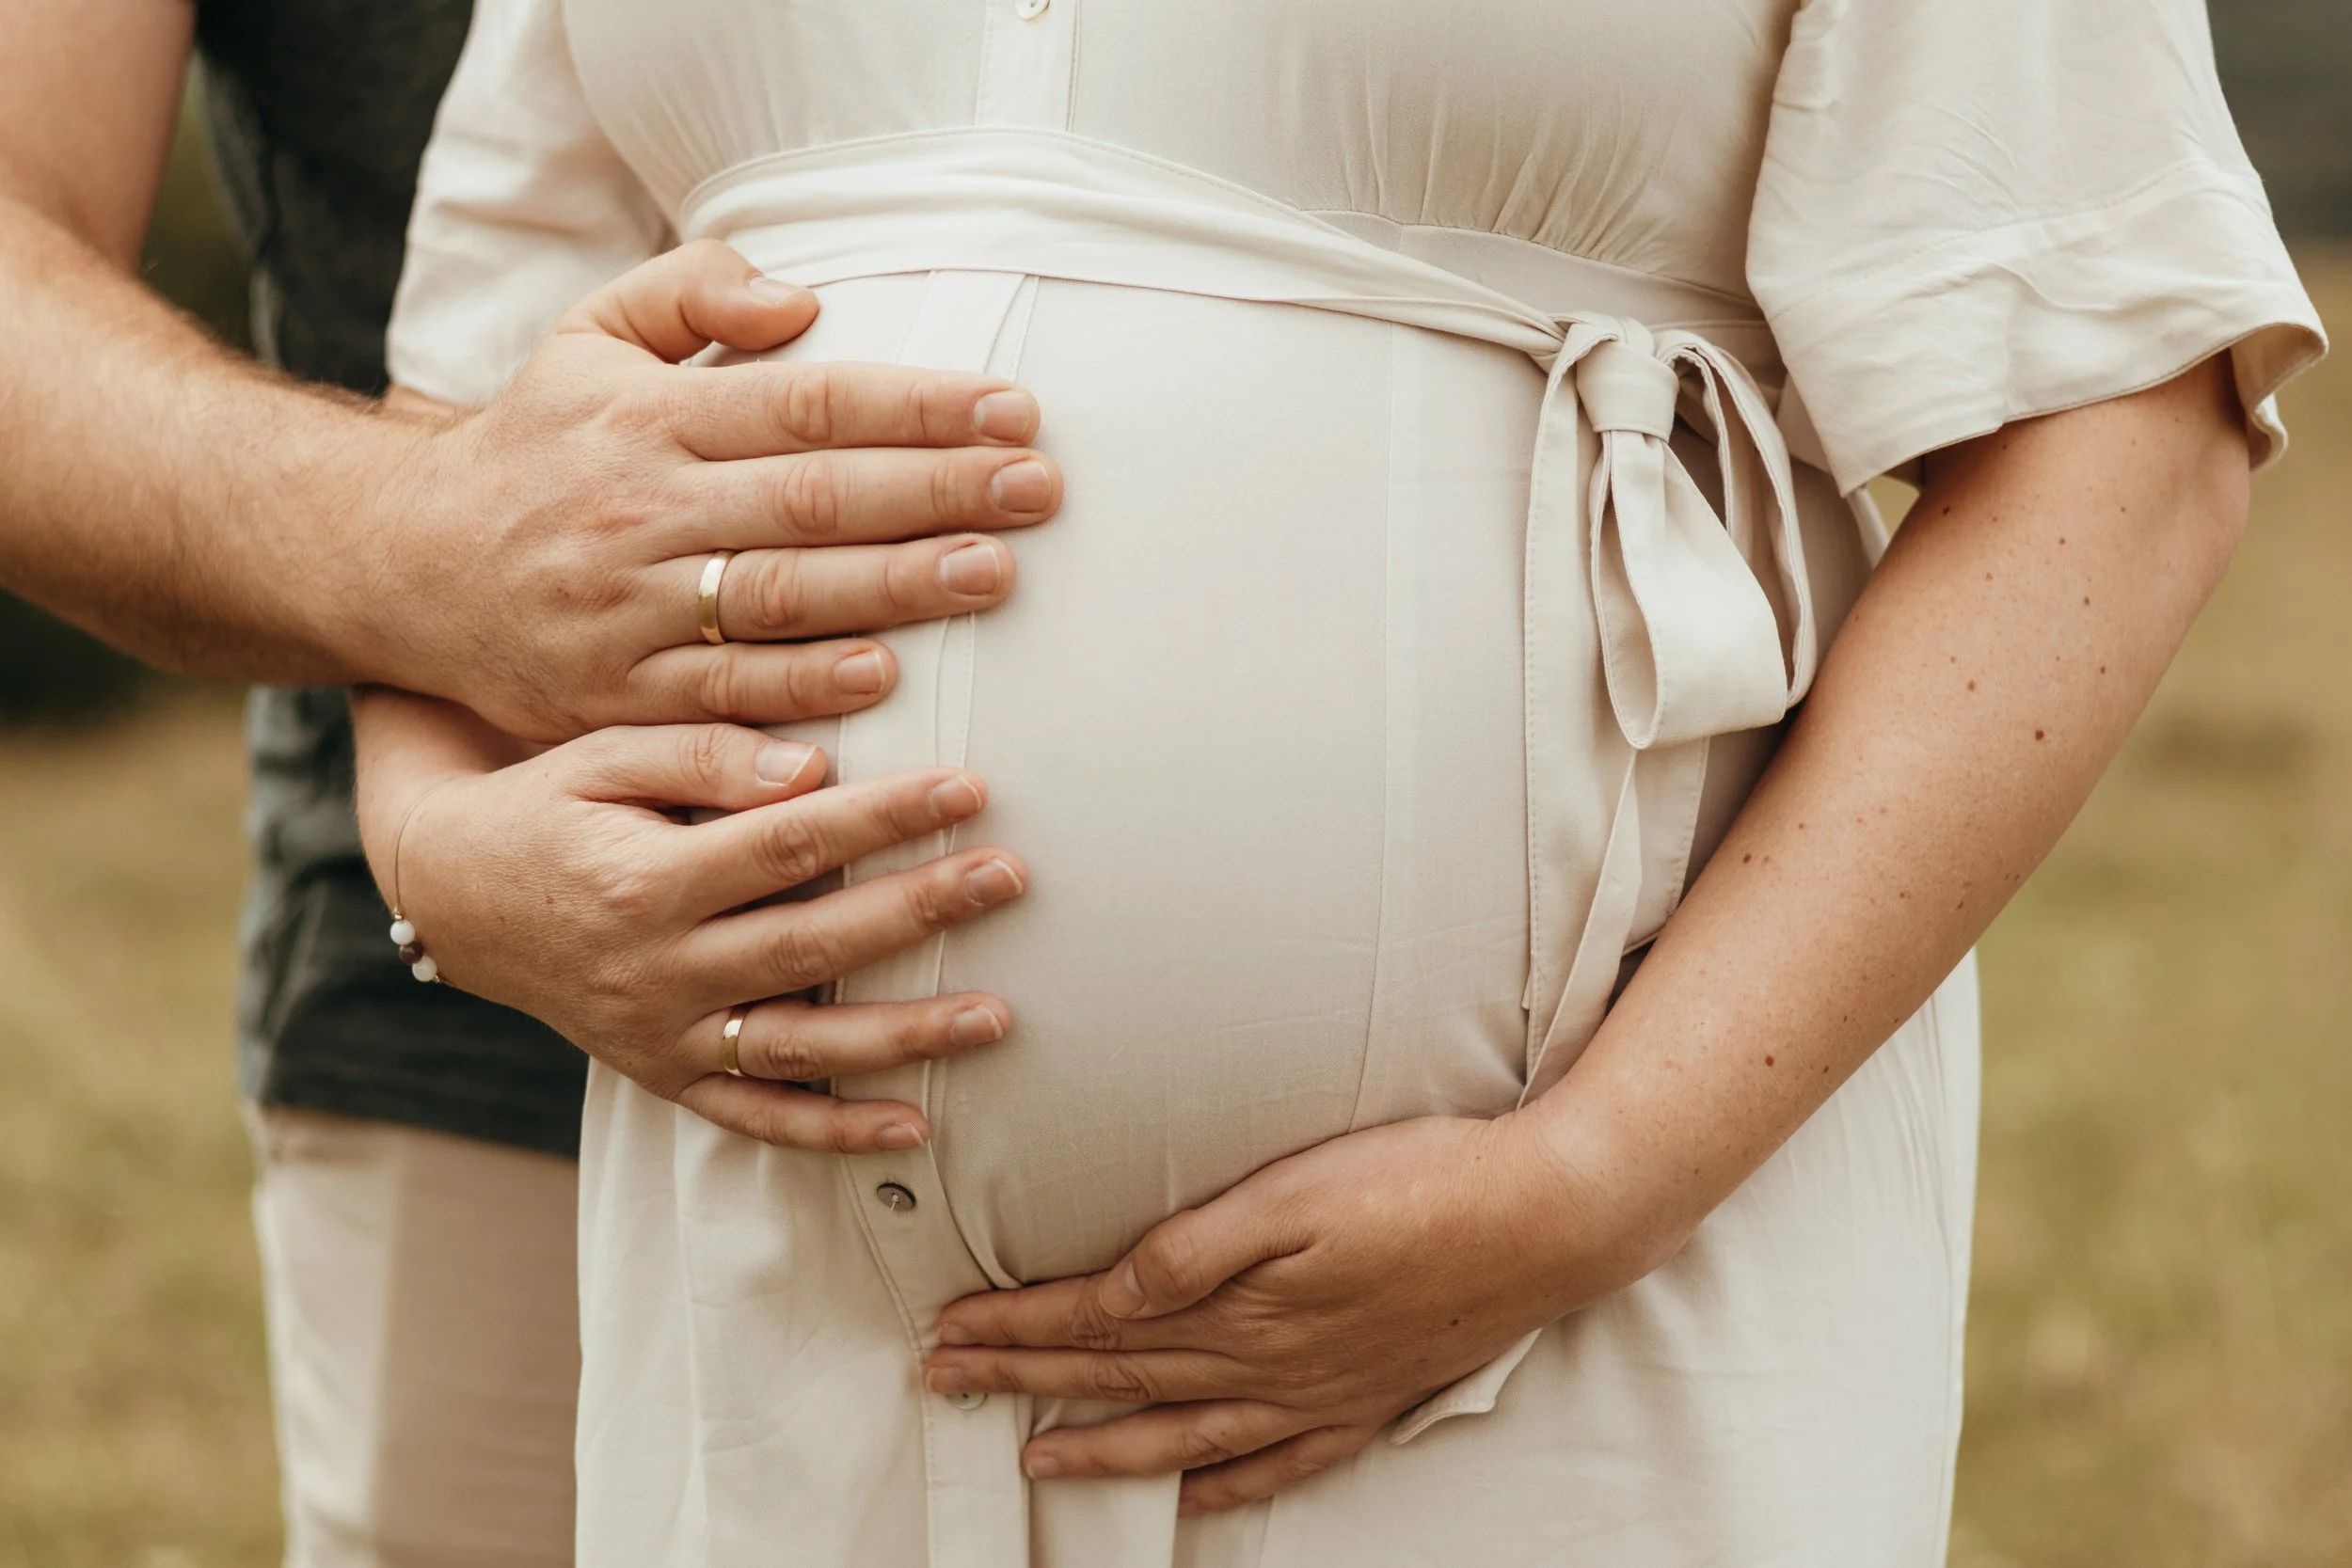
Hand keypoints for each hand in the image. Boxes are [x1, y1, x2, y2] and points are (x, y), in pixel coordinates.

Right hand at [354, 691, 1029, 1151]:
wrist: (455, 898)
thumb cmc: (546, 804)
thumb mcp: (602, 756)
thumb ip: (703, 758)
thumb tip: (811, 768)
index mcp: (643, 880)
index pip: (787, 843)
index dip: (881, 815)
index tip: (967, 783)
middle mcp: (656, 969)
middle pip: (809, 943)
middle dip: (917, 911)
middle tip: (1010, 876)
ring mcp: (663, 1036)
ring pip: (799, 1045)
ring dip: (903, 1035)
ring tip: (999, 1016)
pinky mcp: (667, 1077)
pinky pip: (757, 1118)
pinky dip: (834, 1131)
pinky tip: (916, 1128)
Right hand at [363, 240, 1063, 740]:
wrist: (406, 562)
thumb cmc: (539, 444)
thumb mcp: (588, 337)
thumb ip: (690, 291)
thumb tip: (803, 300)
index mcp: (652, 417)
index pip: (808, 402)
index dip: (917, 406)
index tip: (1014, 410)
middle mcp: (644, 508)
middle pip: (813, 499)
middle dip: (936, 492)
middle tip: (1040, 491)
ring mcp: (630, 606)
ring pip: (780, 597)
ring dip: (894, 588)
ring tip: (995, 573)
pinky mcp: (617, 691)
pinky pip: (723, 692)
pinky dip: (804, 688)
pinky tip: (884, 677)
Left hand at [924, 1113, 1665, 1512]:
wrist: (1547, 1218)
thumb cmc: (1422, 1181)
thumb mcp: (1295, 1192)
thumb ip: (1195, 1248)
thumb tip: (1112, 1295)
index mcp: (1238, 1306)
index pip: (1097, 1324)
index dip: (1017, 1326)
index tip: (950, 1327)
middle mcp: (1265, 1365)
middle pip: (1118, 1380)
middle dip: (1024, 1380)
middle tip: (948, 1379)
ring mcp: (1316, 1394)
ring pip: (1179, 1435)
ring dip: (1096, 1446)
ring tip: (1031, 1456)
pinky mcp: (1365, 1401)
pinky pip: (1275, 1465)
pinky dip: (1222, 1487)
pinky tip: (1189, 1498)